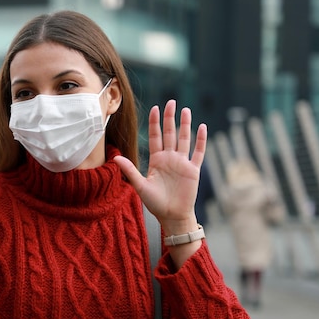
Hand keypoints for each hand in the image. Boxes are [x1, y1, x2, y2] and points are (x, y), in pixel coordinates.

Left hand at [114, 99, 205, 235]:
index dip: (155, 123)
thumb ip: (130, 170)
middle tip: (171, 102)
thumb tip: (116, 157)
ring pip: (185, 139)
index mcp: (156, 160)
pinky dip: (201, 141)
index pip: (155, 136)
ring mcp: (182, 163)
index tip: (156, 108)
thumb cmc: (155, 203)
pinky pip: (198, 153)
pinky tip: (202, 128)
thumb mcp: (140, 186)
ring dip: (185, 125)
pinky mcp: (193, 170)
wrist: (172, 216)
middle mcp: (169, 158)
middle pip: (170, 133)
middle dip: (170, 118)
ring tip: (186, 110)